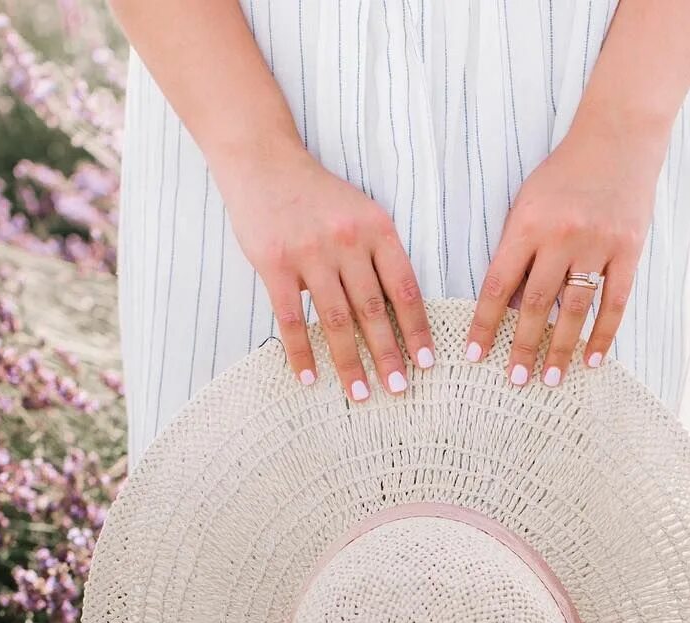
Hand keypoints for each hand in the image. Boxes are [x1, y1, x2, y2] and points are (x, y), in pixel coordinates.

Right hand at [220, 145, 434, 399]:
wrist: (263, 160)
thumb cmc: (316, 194)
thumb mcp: (360, 211)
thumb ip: (376, 254)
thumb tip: (393, 312)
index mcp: (377, 228)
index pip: (404, 288)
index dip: (417, 328)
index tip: (426, 362)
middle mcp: (347, 241)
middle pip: (373, 311)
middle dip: (388, 355)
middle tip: (400, 390)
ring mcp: (310, 253)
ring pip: (336, 320)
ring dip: (349, 363)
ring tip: (361, 395)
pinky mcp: (275, 264)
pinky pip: (292, 318)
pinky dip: (301, 351)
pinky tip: (310, 377)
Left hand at [463, 119, 661, 386]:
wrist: (618, 136)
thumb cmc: (563, 175)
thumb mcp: (527, 204)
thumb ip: (517, 251)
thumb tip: (510, 308)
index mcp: (528, 224)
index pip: (500, 284)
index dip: (485, 323)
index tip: (474, 354)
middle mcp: (561, 236)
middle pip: (537, 303)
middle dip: (523, 347)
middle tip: (514, 381)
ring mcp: (598, 243)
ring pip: (575, 308)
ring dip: (561, 348)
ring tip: (551, 379)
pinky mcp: (629, 248)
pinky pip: (615, 301)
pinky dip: (604, 334)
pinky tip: (592, 360)